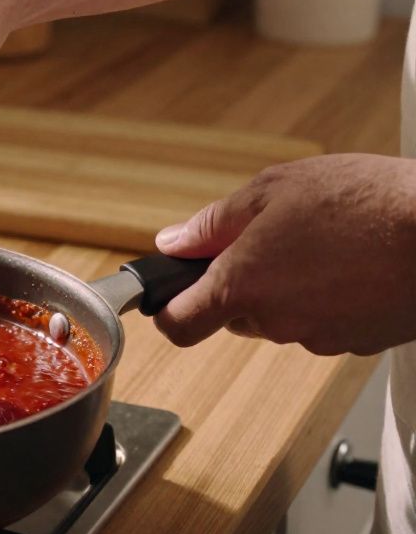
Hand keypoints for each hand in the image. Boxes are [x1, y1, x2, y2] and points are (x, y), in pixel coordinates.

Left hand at [153, 154, 415, 355]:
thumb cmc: (365, 203)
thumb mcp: (273, 190)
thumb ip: (214, 223)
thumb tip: (173, 242)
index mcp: (242, 287)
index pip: (179, 325)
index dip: (168, 310)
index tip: (170, 293)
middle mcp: (276, 322)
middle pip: (235, 315)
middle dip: (242, 283)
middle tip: (272, 239)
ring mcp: (320, 338)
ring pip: (283, 317)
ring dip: (290, 287)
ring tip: (327, 243)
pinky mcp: (359, 343)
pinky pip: (326, 322)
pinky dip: (330, 298)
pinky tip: (355, 263)